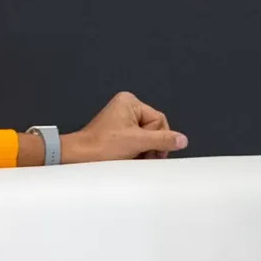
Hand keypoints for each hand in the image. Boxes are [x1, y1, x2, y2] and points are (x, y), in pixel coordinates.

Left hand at [62, 91, 188, 162]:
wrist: (78, 158)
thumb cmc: (100, 146)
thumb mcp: (137, 142)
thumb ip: (162, 140)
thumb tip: (182, 139)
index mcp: (130, 102)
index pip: (158, 120)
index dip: (158, 138)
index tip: (153, 152)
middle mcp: (126, 107)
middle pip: (154, 129)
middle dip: (150, 145)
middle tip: (141, 156)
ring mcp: (121, 120)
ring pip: (146, 137)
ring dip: (143, 150)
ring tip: (132, 157)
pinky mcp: (117, 132)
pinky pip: (136, 141)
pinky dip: (135, 151)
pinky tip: (128, 157)